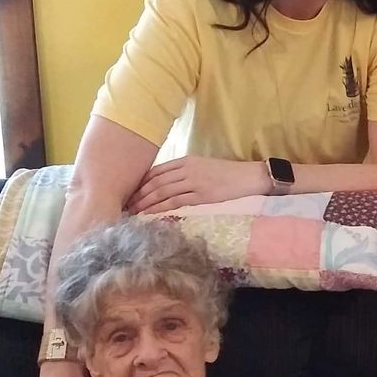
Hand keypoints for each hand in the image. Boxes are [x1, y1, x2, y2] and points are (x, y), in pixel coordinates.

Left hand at [127, 156, 267, 213]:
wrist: (250, 177)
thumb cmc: (227, 174)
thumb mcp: (203, 167)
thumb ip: (184, 173)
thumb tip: (166, 185)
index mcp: (186, 161)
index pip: (156, 172)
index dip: (140, 184)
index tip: (130, 194)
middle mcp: (187, 169)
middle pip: (155, 182)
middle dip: (139, 195)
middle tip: (126, 206)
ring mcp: (194, 182)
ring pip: (162, 192)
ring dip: (145, 203)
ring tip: (134, 213)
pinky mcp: (202, 195)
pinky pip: (175, 202)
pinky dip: (160, 209)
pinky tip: (150, 215)